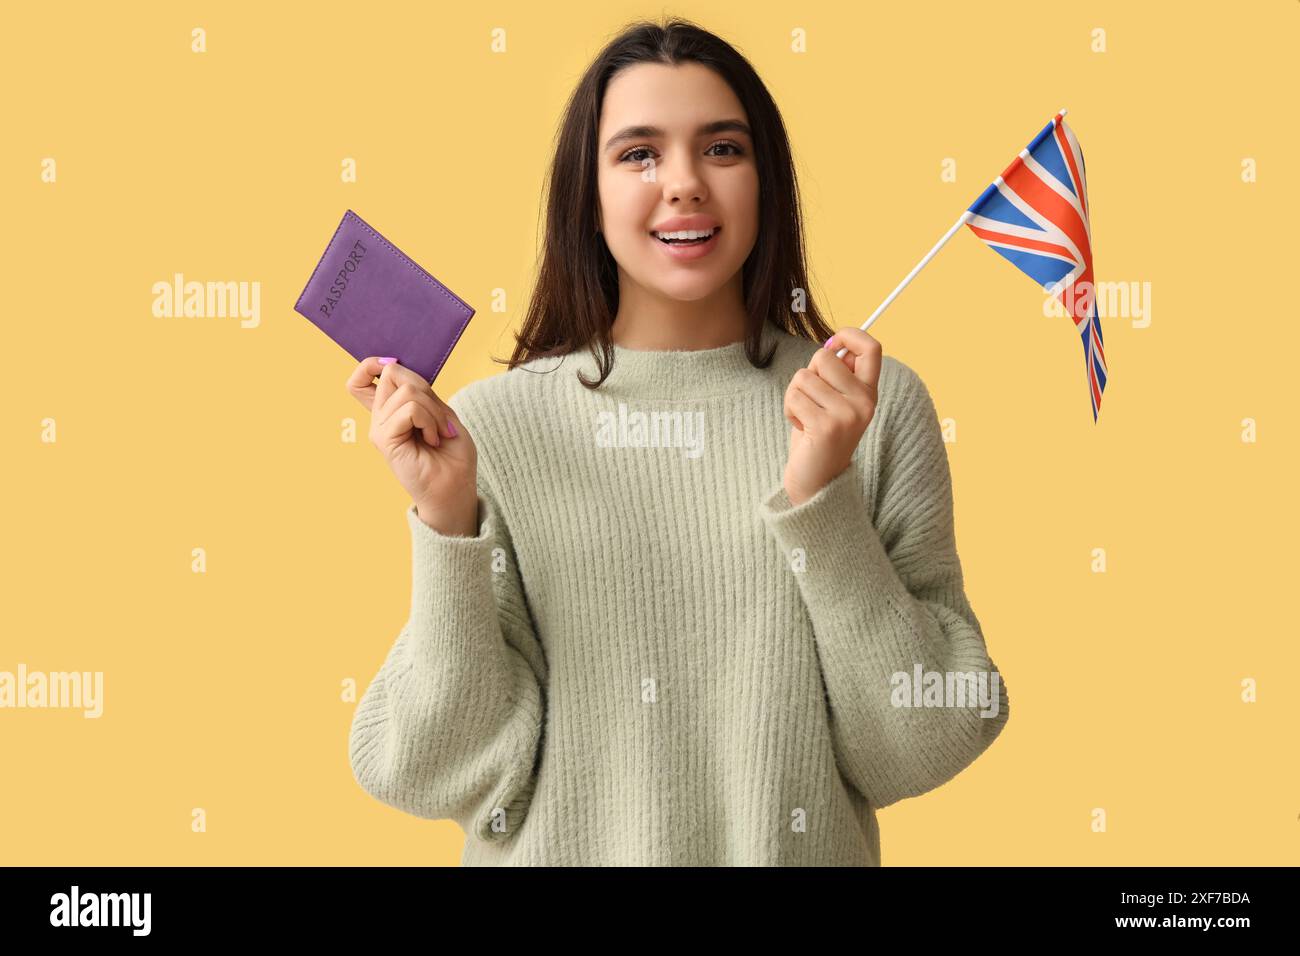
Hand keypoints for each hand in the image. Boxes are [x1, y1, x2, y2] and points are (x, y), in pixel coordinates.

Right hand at [345, 357, 478, 535]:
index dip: (373, 364)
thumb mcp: (440, 411)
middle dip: (425, 388)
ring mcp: (380, 428)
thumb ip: (419, 390)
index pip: (362, 378)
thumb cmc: (452, 454)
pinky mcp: (384, 440)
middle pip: (391, 373)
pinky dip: (430, 421)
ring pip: (407, 391)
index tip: (395, 366)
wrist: (456, 488)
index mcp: (392, 410)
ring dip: (434, 411)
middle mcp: (381, 417)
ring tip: (439, 433)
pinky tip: (433, 439)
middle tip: (439, 417)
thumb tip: (393, 365)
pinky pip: (410, 410)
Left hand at [781, 327, 882, 504]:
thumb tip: (833, 345)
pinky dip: (789, 410)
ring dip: (795, 395)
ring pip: (804, 376)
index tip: (832, 343)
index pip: (872, 348)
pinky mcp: (826, 426)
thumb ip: (838, 375)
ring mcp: (847, 415)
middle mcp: (864, 402)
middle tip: (812, 399)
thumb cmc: (819, 434)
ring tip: (805, 416)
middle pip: (825, 357)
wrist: (817, 480)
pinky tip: (801, 427)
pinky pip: (794, 396)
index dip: (850, 335)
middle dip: (808, 373)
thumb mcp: (836, 401)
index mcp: (869, 392)